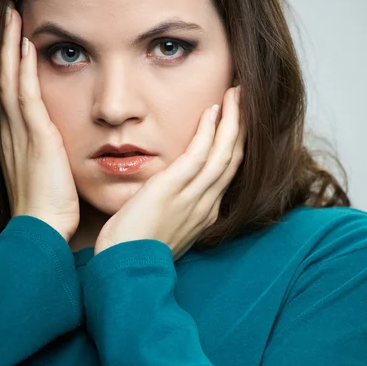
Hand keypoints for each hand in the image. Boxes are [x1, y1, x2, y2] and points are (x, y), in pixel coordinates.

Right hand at [0, 1, 79, 241]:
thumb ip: (53, 152)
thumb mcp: (50, 172)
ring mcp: (21, 133)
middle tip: (6, 13)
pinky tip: (27, 46)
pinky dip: (24, 69)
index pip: (11, 90)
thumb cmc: (52, 206)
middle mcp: (13, 131)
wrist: (44, 229)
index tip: (16, 36)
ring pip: (11, 79)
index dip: (10, 62)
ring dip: (11, 46)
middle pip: (4, 77)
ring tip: (11, 15)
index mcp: (18, 138)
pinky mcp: (36, 138)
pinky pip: (26, 96)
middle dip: (4, 44)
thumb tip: (62, 143)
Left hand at [94, 86, 244, 260]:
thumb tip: (171, 192)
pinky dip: (209, 131)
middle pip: (232, 158)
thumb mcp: (164, 227)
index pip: (226, 171)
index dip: (233, 143)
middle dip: (240, 126)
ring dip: (232, 121)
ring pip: (224, 153)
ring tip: (235, 93)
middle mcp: (206, 205)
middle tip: (242, 97)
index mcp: (204, 213)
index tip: (234, 120)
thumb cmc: (136, 250)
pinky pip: (199, 155)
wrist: (124, 272)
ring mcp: (193, 199)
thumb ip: (174, 207)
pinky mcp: (173, 191)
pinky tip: (212, 110)